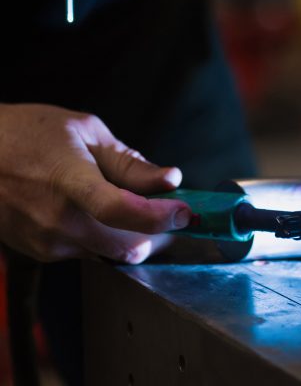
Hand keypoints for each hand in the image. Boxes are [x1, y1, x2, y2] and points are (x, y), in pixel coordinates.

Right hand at [0, 103, 191, 262]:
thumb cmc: (30, 134)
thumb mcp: (86, 132)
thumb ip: (130, 162)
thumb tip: (171, 180)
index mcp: (68, 181)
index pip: (120, 211)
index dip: (159, 216)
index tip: (185, 212)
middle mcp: (55, 220)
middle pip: (126, 246)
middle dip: (156, 231)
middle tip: (169, 209)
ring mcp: (45, 242)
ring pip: (111, 253)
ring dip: (131, 235)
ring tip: (123, 199)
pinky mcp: (40, 253)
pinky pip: (90, 251)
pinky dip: (106, 236)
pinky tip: (96, 210)